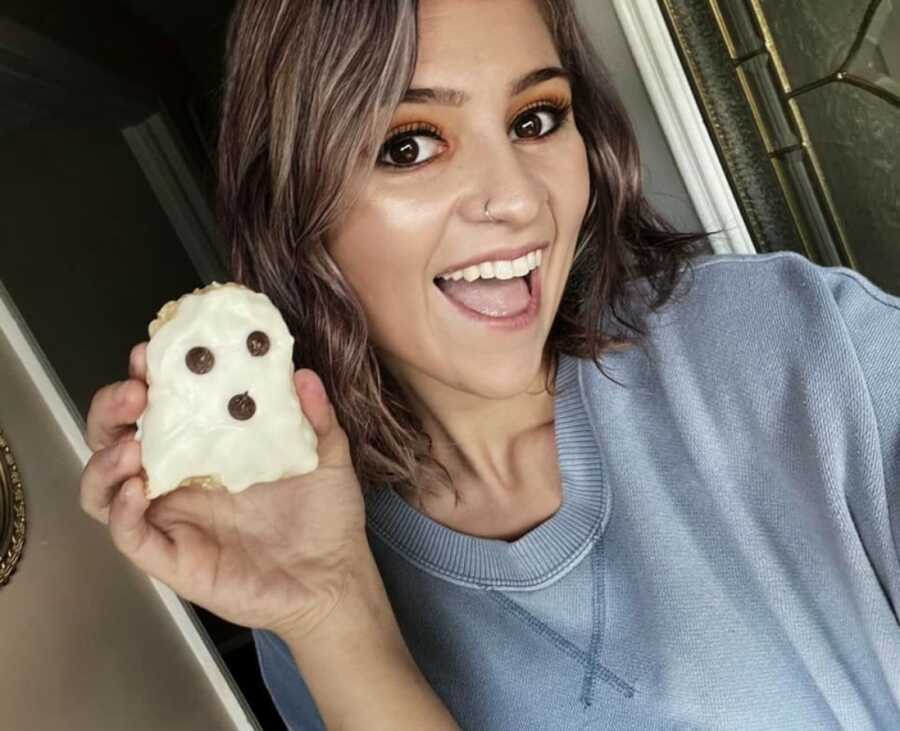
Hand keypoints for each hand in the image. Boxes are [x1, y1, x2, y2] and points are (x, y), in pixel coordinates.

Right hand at [80, 342, 370, 638]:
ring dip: (105, 462)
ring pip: (104, 489)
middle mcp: (180, 480)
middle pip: (116, 440)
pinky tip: (140, 490)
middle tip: (135, 392)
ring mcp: (172, 519)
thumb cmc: (326, 517)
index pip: (159, 408)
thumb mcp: (326, 455)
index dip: (146, 380)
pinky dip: (122, 512)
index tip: (151, 353)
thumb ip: (314, 416)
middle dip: (111, 411)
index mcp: (208, 450)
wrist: (335, 578)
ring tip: (131, 447)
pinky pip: (129, 536)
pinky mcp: (173, 558)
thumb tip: (303, 374)